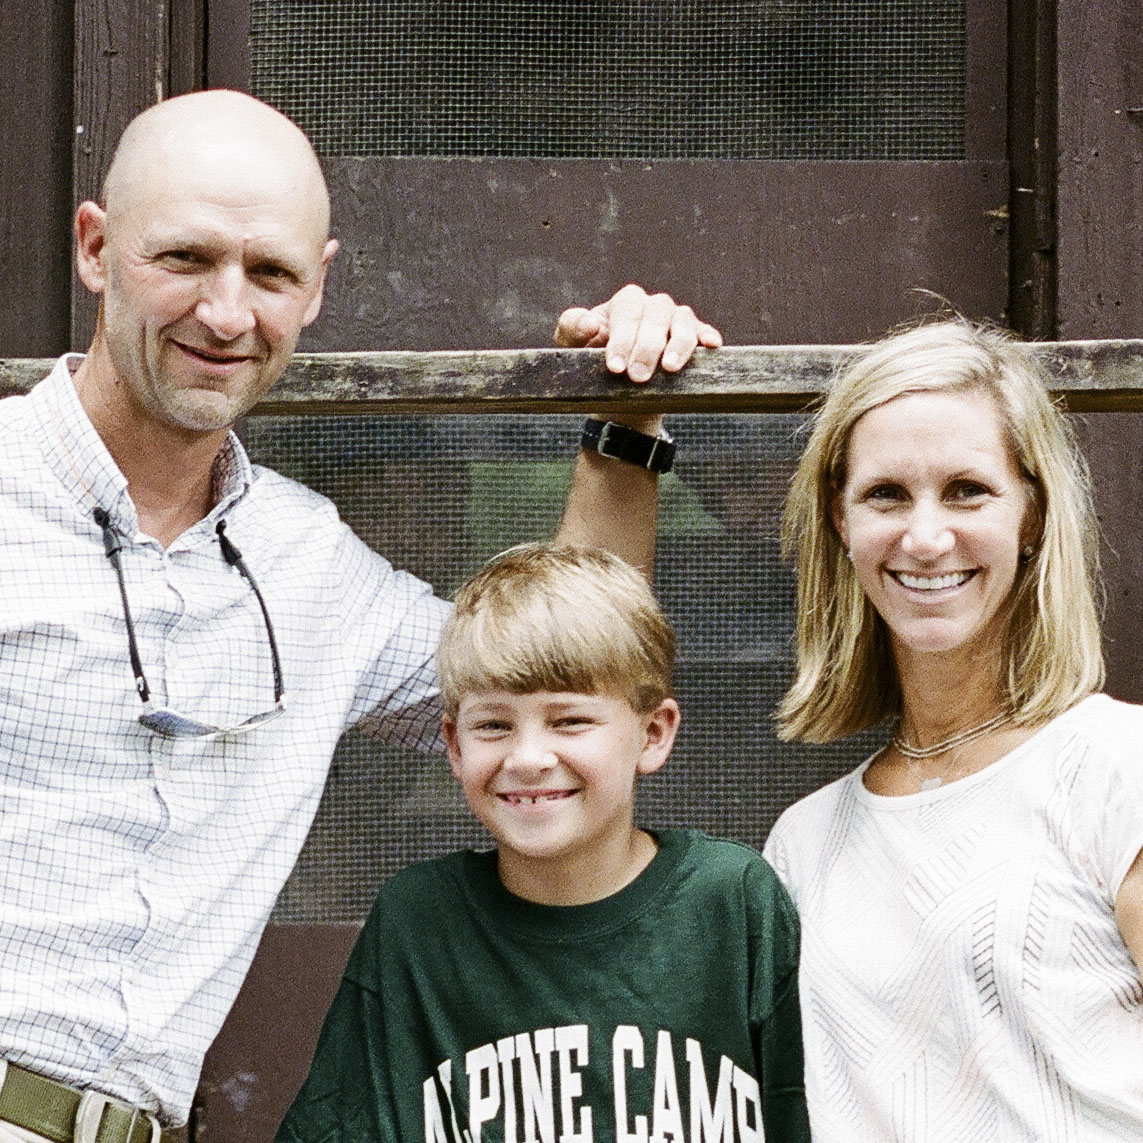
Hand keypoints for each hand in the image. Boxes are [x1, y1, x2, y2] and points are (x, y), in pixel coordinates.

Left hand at [554, 283, 721, 382]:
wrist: (618, 394)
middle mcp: (653, 306)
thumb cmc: (592, 362)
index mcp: (626, 303)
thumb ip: (573, 329)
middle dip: (646, 347)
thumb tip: (591, 323)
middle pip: (657, 313)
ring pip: (683, 320)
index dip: (622, 336)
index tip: (614, 366)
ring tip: (668, 369)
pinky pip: (704, 332)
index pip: (628, 308)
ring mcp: (676, 320)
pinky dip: (707, 336)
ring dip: (678, 344)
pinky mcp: (694, 339)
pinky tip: (710, 346)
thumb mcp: (572, 347)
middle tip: (636, 377)